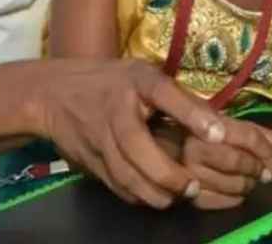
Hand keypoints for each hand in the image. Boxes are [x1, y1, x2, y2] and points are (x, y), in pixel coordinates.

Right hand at [36, 60, 271, 208]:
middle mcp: (114, 109)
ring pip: (124, 173)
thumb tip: (218, 128)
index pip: (162, 92)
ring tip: (177, 196)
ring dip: (154, 191)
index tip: (219, 135)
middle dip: (167, 172)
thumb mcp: (142, 76)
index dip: (191, 113)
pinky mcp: (88, 158)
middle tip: (192, 185)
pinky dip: (136, 195)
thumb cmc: (109, 82)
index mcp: (134, 81)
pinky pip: (114, 184)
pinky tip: (153, 196)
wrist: (51, 94)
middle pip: (136, 146)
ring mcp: (97, 136)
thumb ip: (177, 100)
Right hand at [155, 119, 271, 209]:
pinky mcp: (182, 194)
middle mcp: (190, 148)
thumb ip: (252, 132)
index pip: (245, 137)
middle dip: (257, 168)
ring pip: (233, 184)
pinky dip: (234, 199)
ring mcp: (186, 173)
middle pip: (239, 162)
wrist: (146, 141)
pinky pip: (220, 201)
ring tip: (247, 179)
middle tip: (263, 171)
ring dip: (247, 184)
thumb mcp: (220, 121)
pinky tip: (234, 192)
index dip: (269, 152)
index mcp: (202, 122)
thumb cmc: (189, 127)